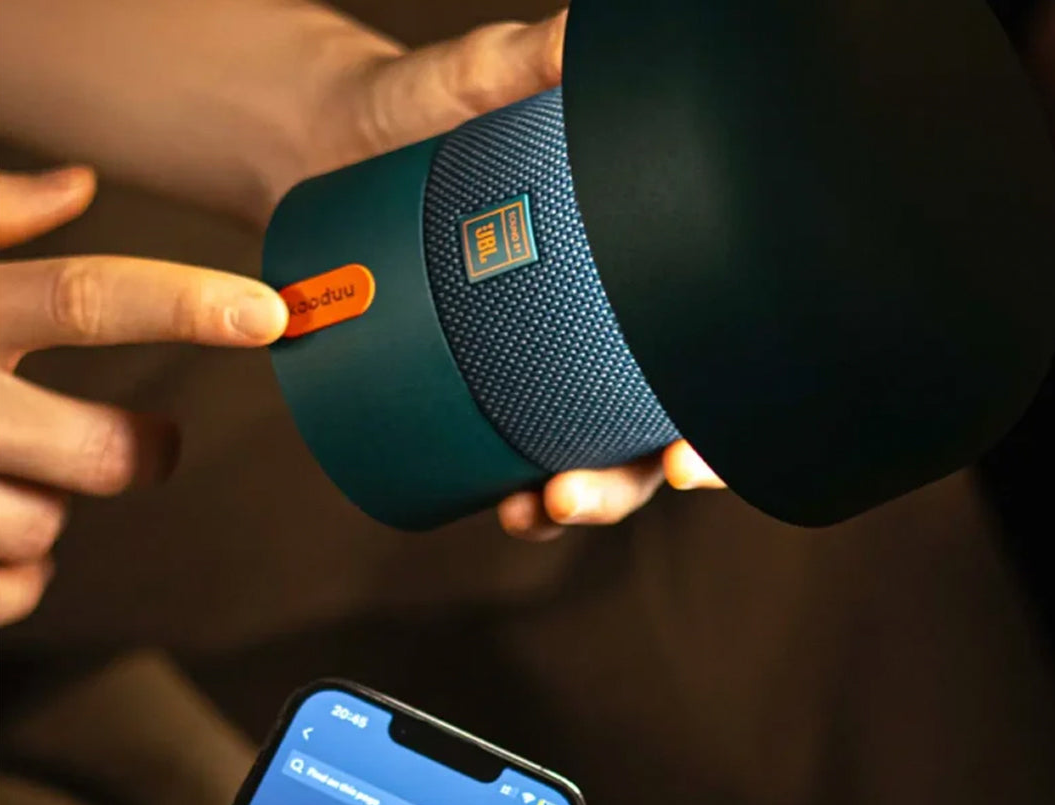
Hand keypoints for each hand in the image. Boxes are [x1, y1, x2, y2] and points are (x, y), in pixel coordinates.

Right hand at [0, 167, 288, 625]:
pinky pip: (16, 592)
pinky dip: (13, 573)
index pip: (88, 300)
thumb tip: (76, 184)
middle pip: (102, 455)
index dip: (189, 306)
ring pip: (48, 527)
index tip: (272, 314)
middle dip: (141, 451)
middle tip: (153, 441)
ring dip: (43, 509)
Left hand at [281, 11, 725, 539]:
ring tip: (538, 507)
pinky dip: (518, 494)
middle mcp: (602, 333)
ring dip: (580, 502)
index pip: (702, 357)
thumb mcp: (480, 80)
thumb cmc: (420, 111)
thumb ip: (532, 58)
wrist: (333, 143)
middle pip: (647, 432)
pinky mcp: (483, 388)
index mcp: (634, 272)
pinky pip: (515, 457)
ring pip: (591, 459)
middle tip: (579, 491)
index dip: (720, 423)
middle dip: (630, 482)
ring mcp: (544, 368)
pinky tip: (504, 507)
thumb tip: (582, 36)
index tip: (695, 455)